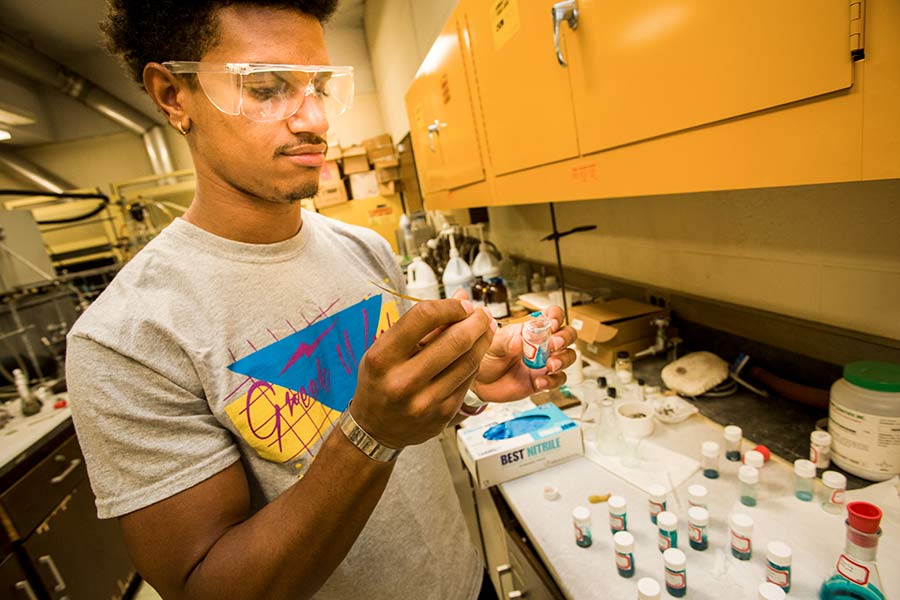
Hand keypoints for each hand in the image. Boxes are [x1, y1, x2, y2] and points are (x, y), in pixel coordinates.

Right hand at [350, 299, 495, 447]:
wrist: (374, 429)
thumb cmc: (380, 381)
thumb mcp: (386, 349)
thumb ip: (421, 325)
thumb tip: (461, 298)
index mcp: (382, 358)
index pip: (423, 317)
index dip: (450, 306)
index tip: (462, 304)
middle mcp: (402, 381)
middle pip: (454, 340)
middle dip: (476, 321)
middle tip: (483, 313)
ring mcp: (424, 402)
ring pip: (468, 362)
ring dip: (483, 340)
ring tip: (486, 328)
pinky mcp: (442, 415)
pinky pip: (468, 381)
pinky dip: (475, 362)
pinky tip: (476, 352)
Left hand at [472, 304, 576, 402]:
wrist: (479, 382)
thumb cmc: (486, 357)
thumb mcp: (492, 344)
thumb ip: (506, 341)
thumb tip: (520, 340)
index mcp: (530, 329)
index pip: (552, 316)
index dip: (556, 317)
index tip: (552, 323)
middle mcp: (542, 345)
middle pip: (567, 335)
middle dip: (564, 338)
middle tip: (554, 344)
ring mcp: (544, 363)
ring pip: (568, 357)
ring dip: (563, 359)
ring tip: (550, 365)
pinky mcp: (542, 380)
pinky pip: (557, 380)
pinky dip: (552, 380)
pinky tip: (540, 381)